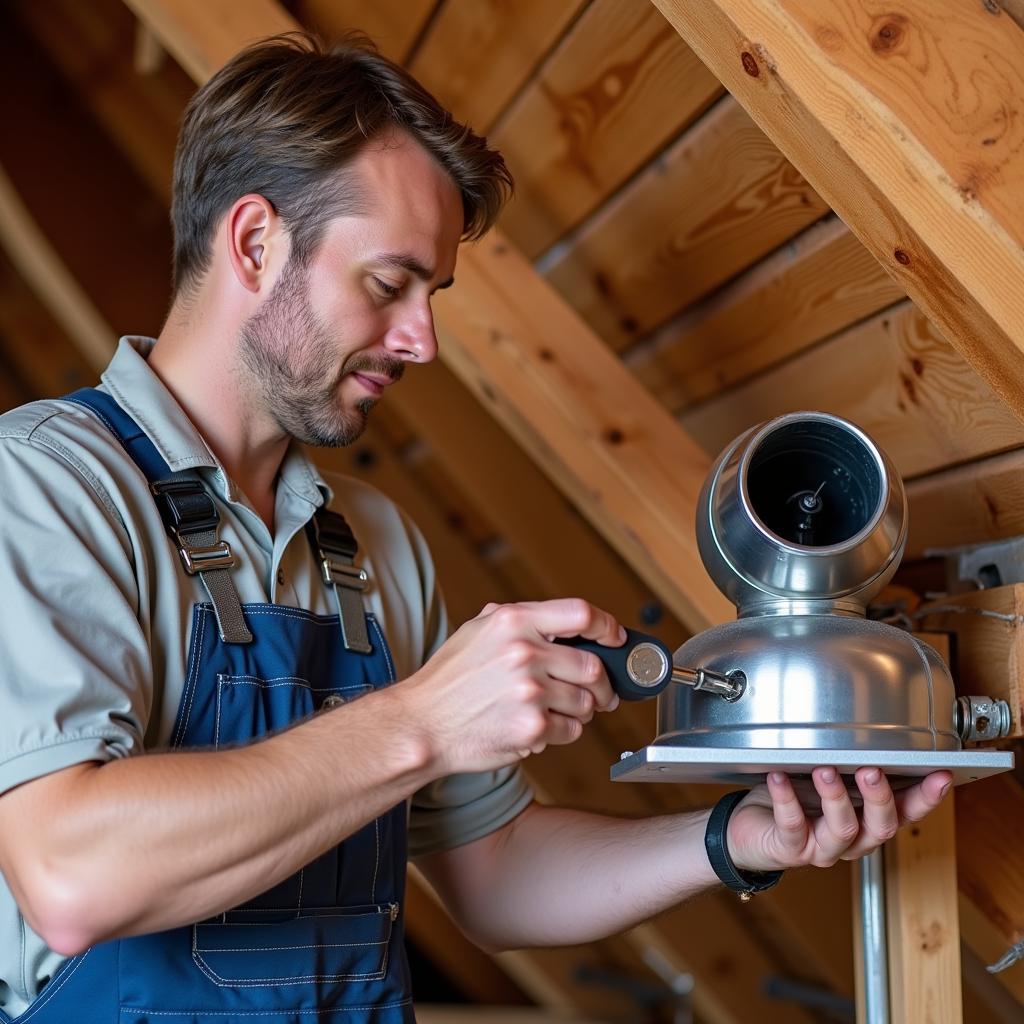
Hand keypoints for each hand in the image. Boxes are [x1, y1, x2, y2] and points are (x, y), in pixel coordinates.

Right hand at [400, 599, 623, 775]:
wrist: (422, 725)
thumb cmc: (448, 681)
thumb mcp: (477, 631)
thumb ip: (518, 622)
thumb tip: (562, 625)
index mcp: (513, 622)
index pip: (580, 614)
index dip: (606, 626)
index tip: (614, 638)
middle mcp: (524, 653)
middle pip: (592, 666)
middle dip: (602, 684)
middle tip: (599, 693)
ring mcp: (530, 691)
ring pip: (586, 702)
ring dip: (581, 711)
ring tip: (556, 711)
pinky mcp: (532, 727)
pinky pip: (571, 730)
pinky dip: (563, 732)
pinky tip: (539, 727)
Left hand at [725, 767, 952, 871]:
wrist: (751, 831)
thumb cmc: (795, 799)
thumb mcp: (827, 781)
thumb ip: (849, 767)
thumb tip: (869, 734)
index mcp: (868, 822)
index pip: (907, 813)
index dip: (926, 798)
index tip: (940, 775)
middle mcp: (852, 840)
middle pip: (880, 827)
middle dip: (879, 797)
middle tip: (871, 770)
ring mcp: (822, 848)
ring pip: (841, 829)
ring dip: (835, 797)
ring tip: (824, 770)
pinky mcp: (790, 848)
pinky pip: (792, 825)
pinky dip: (786, 799)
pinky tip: (779, 777)